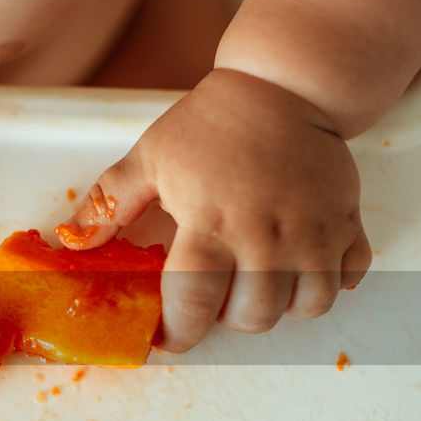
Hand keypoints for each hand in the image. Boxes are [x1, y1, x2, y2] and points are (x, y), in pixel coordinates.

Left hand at [57, 68, 370, 351]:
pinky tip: (300, 261)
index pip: (193, 306)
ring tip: (258, 278)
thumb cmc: (211, 123)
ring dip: (279, 304)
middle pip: (253, 317)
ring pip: (306, 307)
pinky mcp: (348, 222)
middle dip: (227, 317)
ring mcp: (313, 232)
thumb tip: (72, 243)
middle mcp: (267, 236)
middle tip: (215, 291)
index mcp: (211, 223)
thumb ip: (110, 204)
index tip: (167, 335)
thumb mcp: (149, 157)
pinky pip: (348, 278)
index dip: (177, 333)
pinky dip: (326, 281)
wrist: (283, 84)